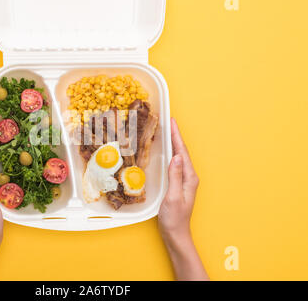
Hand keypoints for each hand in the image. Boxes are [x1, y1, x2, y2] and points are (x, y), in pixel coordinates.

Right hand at [158, 118, 207, 280]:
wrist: (176, 234)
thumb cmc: (174, 218)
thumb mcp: (173, 197)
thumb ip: (175, 177)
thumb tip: (177, 157)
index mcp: (189, 178)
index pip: (182, 152)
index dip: (177, 136)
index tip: (172, 122)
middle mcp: (189, 177)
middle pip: (182, 152)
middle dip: (176, 136)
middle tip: (169, 122)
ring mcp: (184, 180)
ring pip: (179, 157)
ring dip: (174, 143)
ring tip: (167, 131)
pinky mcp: (178, 184)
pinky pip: (175, 164)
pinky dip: (170, 154)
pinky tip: (166, 151)